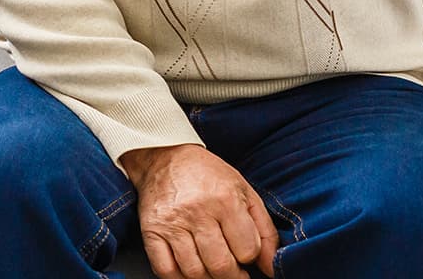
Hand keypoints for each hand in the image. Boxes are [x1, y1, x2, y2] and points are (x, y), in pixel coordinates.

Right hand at [120, 144, 278, 278]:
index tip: (245, 255)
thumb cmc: (208, 176)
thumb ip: (265, 231)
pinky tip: (190, 271)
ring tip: (213, 269)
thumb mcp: (245, 192)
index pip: (247, 250)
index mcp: (225, 199)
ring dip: (209, 278)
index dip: (250, 258)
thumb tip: (271, 268)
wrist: (164, 157)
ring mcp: (172, 223)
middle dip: (233, 276)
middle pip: (221, 266)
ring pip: (195, 272)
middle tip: (233, 270)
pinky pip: (166, 270)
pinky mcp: (151, 231)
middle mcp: (197, 211)